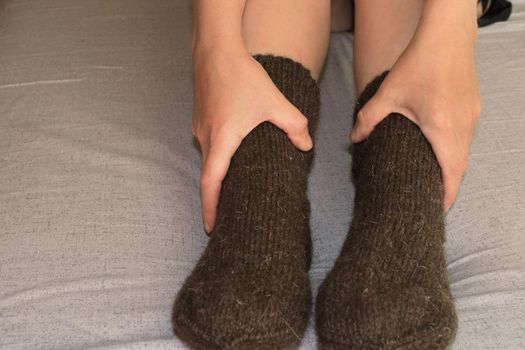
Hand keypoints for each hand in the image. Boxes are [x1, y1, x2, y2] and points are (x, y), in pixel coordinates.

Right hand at [192, 48, 312, 233]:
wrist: (215, 50)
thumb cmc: (242, 76)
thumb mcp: (274, 101)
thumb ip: (294, 125)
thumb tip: (306, 146)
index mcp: (221, 140)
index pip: (210, 183)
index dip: (210, 208)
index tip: (210, 227)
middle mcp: (206, 138)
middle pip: (208, 176)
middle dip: (215, 199)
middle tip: (226, 217)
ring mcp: (199, 128)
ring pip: (208, 160)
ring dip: (217, 177)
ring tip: (232, 190)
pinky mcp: (200, 119)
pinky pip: (208, 146)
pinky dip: (218, 158)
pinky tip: (232, 157)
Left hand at [350, 23, 480, 211]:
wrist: (448, 36)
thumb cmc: (420, 63)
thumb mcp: (388, 93)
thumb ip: (368, 119)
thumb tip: (355, 139)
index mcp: (443, 128)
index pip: (451, 172)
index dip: (447, 195)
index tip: (438, 210)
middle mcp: (462, 127)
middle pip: (460, 166)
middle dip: (448, 185)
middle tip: (431, 197)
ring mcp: (471, 117)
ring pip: (465, 152)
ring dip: (453, 167)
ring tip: (434, 177)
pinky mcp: (473, 107)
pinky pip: (466, 136)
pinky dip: (456, 149)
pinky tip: (440, 148)